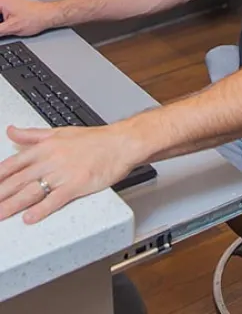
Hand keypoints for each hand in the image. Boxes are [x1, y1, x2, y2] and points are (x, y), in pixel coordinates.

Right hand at [0, 0, 62, 37]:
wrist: (49, 16)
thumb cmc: (36, 17)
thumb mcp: (10, 27)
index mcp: (0, 2)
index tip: (1, 28)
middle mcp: (3, 2)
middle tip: (3, 29)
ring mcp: (7, 6)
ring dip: (1, 25)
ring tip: (6, 29)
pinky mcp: (11, 11)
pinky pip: (1, 17)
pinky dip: (1, 23)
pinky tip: (5, 29)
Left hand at [0, 124, 138, 222]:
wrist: (122, 143)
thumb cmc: (95, 139)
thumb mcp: (60, 131)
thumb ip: (32, 135)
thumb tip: (11, 131)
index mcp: (45, 147)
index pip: (12, 164)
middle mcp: (51, 159)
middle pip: (17, 180)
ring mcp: (63, 173)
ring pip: (31, 191)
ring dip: (11, 206)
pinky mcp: (76, 184)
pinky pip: (55, 199)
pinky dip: (41, 209)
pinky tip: (30, 218)